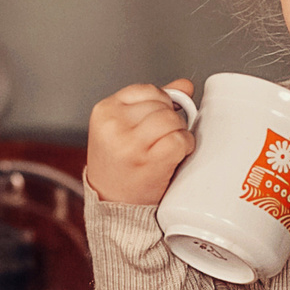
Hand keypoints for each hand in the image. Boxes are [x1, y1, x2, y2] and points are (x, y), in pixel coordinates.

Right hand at [85, 79, 196, 205]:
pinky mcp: (149, 161)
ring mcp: (130, 143)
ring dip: (178, 132)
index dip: (161, 104)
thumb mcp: (124, 127)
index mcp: (105, 110)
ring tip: (166, 147)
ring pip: (172, 120)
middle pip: (163, 105)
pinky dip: (184, 146)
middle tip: (160, 139)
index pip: (148, 90)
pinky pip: (180, 139)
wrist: (111, 203)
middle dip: (170, 120)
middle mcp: (114, 124)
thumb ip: (152, 102)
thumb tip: (185, 85)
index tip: (156, 122)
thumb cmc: (120, 164)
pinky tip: (174, 156)